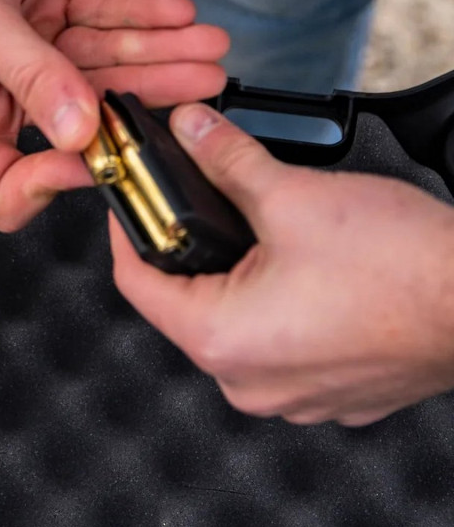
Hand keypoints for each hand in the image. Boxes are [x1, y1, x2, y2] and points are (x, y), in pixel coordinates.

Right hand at [0, 0, 228, 230]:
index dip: (54, 184)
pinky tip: (177, 12)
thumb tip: (80, 132)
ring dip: (158, 54)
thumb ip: (32, 77)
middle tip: (197, 88)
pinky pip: (104, 18)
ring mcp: (30, 51)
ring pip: (102, 65)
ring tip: (207, 45)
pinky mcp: (52, 8)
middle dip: (140, 100)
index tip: (101, 156)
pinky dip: (141, 13)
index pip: (7, 187)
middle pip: (79, 119)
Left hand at [110, 102, 453, 425]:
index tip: (129, 197)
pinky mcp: (332, 391)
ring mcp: (293, 395)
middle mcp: (248, 381)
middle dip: (185, 247)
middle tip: (193, 200)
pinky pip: (278, 343)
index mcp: (221, 340)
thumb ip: (227, 160)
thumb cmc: (401, 267)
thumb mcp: (292, 197)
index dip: (126, 230)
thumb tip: (190, 130)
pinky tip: (299, 269)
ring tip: (252, 229)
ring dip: (233, 275)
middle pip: (183, 303)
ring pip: (233, 322)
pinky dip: (275, 304)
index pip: (135, 283)